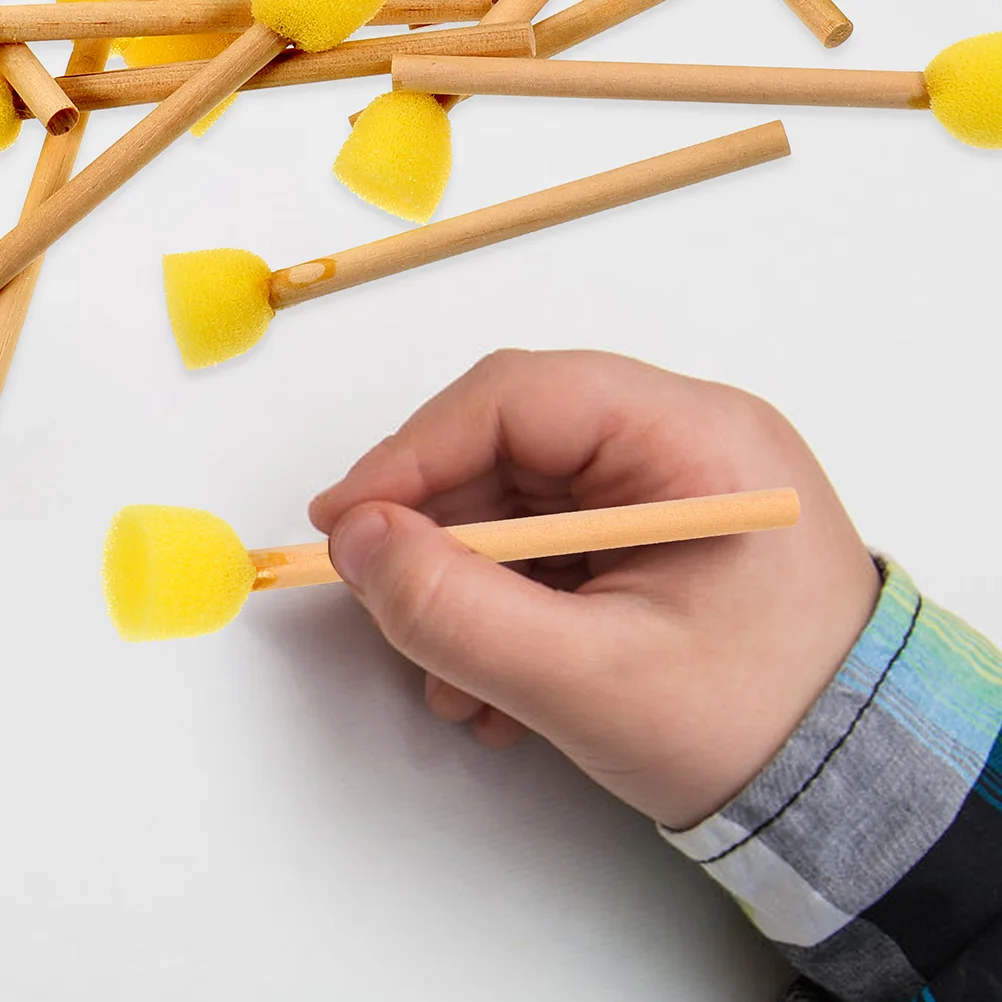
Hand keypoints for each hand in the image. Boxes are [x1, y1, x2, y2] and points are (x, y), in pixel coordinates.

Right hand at [309, 350, 879, 828]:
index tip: (343, 522)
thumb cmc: (750, 729)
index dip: (415, 451)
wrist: (847, 787)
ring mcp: (668, 487)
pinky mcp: (654, 534)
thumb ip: (457, 613)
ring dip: (470, 587)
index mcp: (696, 439)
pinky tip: (500, 685)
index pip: (521, 396)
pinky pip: (553, 545)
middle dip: (441, 535)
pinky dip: (509, 605)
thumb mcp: (588, 680)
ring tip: (456, 683)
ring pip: (522, 504)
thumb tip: (357, 542)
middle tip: (389, 606)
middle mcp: (684, 440)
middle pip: (513, 448)